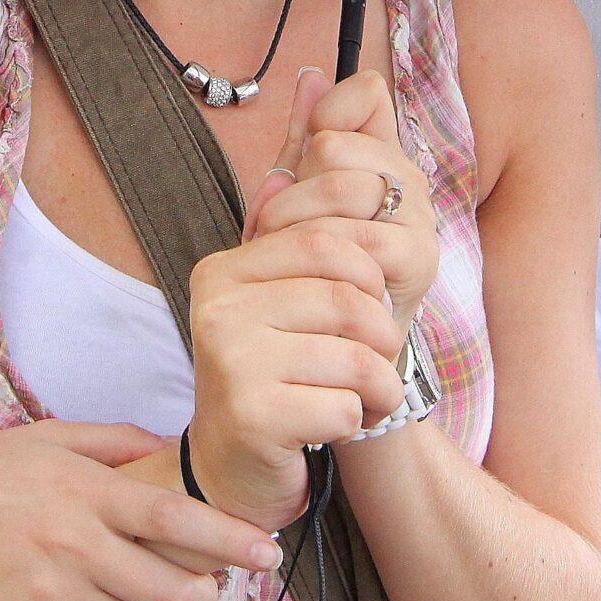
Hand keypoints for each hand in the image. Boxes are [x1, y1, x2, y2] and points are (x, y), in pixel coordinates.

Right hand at [0, 419, 282, 600]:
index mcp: (83, 493)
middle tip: (210, 590)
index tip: (266, 552)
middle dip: (204, 596)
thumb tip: (165, 445)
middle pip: (169, 590)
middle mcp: (72, 547)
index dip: (230, 539)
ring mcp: (49, 597)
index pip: (176, 521)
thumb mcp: (41, 439)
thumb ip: (110, 441)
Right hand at [185, 203, 405, 529]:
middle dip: (383, 334)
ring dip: (380, 386)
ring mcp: (231, 362)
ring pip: (356, 356)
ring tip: (366, 396)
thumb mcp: (278, 302)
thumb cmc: (271, 376)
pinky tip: (338, 426)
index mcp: (222, 271)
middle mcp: (217, 310)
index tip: (370, 306)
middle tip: (378, 360)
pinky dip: (358, 420)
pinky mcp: (252, 416)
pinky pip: (344, 406)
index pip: (324, 240)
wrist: (230, 467)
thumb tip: (312, 133)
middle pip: (347, 297)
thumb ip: (297, 240)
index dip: (370, 275)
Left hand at [246, 66, 436, 330]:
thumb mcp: (295, 202)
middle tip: (277, 228)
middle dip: (288, 189)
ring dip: (293, 224)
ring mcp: (419, 218)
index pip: (364, 92)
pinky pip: (359, 238)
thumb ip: (300, 142)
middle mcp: (409, 179)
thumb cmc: (311, 274)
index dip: (324, 115)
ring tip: (285, 257)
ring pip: (340, 184)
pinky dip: (319, 258)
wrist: (336, 354)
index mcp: (382, 156)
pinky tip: (310, 280)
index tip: (304, 158)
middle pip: (334, 143)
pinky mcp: (419, 260)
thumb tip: (310, 75)